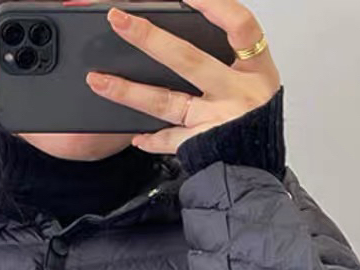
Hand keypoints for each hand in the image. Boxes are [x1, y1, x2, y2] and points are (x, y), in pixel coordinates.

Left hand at [86, 0, 281, 153]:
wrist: (260, 164)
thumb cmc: (259, 120)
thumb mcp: (255, 78)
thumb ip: (227, 53)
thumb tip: (191, 17)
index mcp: (256, 68)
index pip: (239, 24)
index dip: (215, 4)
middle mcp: (237, 92)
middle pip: (187, 59)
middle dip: (149, 38)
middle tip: (117, 20)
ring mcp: (218, 120)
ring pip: (166, 102)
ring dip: (129, 91)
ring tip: (98, 80)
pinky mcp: (202, 146)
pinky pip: (169, 139)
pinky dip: (151, 138)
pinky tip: (135, 135)